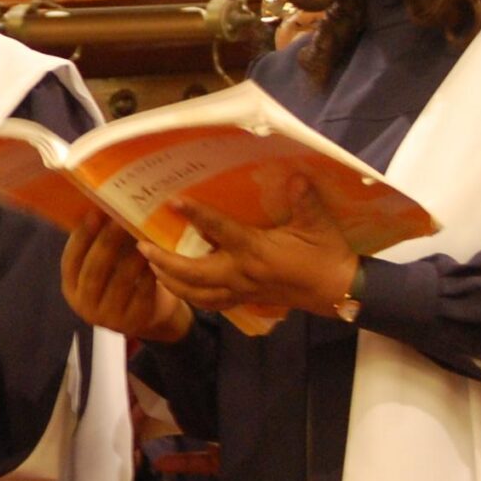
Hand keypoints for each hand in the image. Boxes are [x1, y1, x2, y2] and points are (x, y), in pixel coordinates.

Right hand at [62, 212, 195, 344]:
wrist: (147, 317)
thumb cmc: (122, 282)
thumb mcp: (104, 268)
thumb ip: (97, 246)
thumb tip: (100, 205)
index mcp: (71, 288)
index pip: (71, 260)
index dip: (82, 236)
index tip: (95, 213)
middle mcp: (85, 306)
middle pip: (95, 270)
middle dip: (107, 241)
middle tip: (121, 218)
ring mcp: (109, 318)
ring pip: (121, 281)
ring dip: (133, 255)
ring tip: (143, 234)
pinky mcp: (134, 322)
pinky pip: (142, 292)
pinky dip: (150, 273)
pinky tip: (157, 257)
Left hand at [137, 177, 360, 320]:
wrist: (338, 291)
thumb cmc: (326, 255)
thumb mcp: (318, 224)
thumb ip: (304, 200)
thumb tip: (296, 176)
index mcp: (255, 251)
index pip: (220, 230)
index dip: (197, 215)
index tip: (174, 201)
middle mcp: (241, 274)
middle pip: (192, 274)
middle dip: (164, 262)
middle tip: (141, 246)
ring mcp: (241, 290)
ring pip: (196, 294)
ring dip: (170, 282)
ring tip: (151, 266)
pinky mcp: (245, 300)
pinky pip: (210, 303)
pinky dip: (190, 296)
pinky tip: (178, 287)